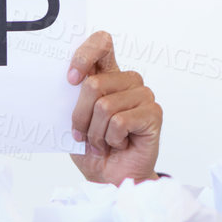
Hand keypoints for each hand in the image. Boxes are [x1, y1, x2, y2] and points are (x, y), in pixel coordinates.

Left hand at [66, 31, 162, 185]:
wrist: (110, 179)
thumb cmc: (93, 149)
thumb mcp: (74, 121)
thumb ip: (73, 98)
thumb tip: (67, 80)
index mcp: (108, 74)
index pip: (101, 43)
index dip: (84, 55)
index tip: (70, 80)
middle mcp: (128, 81)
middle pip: (93, 84)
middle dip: (81, 116)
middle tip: (84, 135)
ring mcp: (143, 95)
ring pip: (105, 106)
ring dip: (96, 133)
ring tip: (103, 142)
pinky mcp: (153, 113)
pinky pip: (120, 121)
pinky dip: (111, 139)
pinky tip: (119, 144)